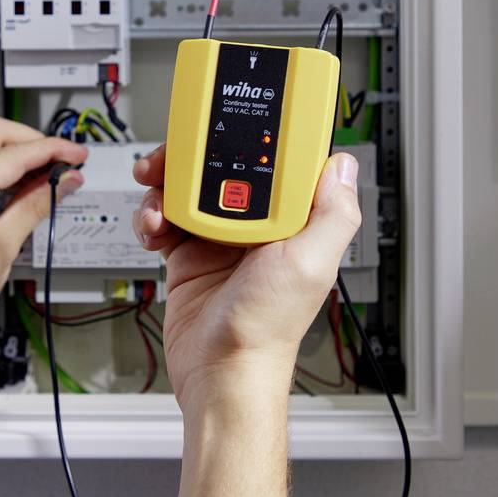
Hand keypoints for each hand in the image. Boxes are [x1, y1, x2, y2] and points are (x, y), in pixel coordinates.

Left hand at [0, 116, 85, 398]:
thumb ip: (35, 205)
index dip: (52, 151)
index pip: (14, 153)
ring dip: (14, 151)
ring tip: (46, 174)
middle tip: (62, 160)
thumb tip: (64, 181)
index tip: (77, 155)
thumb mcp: (2, 249)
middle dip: (32, 141)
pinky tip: (18, 182)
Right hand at [132, 145, 361, 409]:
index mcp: (291, 222)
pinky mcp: (189, 252)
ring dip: (167, 185)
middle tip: (175, 156)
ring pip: (189, 187)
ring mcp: (220, 238)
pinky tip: (154, 227)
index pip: (275, 164)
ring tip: (158, 197)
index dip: (254, 139)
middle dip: (195, 156)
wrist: (218, 372)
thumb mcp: (310, 265)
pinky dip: (153, 215)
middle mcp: (257, 227)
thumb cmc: (266, 330)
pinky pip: (166, 216)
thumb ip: (332, 214)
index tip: (234, 124)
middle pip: (223, 167)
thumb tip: (344, 165)